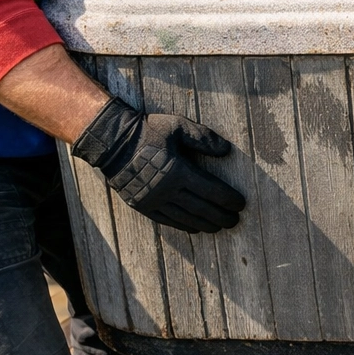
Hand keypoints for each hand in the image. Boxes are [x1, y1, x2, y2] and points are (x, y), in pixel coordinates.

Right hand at [71, 98, 245, 233]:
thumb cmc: (148, 131)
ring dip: (205, 224)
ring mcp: (153, 200)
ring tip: (219, 227)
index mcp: (178, 171)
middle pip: (200, 208)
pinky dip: (183, 225)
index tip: (241, 205)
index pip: (210, 190)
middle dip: (220, 216)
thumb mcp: (177, 126)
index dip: (227, 199)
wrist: (112, 143)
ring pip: (185, 218)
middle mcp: (167, 190)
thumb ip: (203, 138)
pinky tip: (195, 228)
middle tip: (235, 221)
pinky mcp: (142, 205)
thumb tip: (226, 150)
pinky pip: (167, 220)